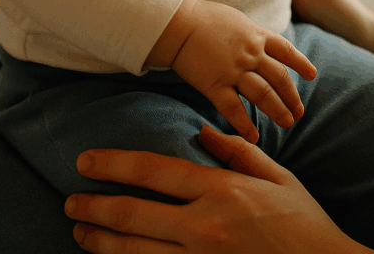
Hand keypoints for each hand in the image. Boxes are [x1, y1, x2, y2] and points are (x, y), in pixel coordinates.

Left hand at [64, 125, 370, 253]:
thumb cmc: (303, 221)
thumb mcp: (277, 176)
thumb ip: (237, 152)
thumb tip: (201, 132)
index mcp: (221, 191)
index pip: (155, 172)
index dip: (116, 165)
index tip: (87, 161)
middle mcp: (204, 227)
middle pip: (135, 216)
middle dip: (96, 207)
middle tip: (70, 200)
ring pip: (136, 253)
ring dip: (102, 243)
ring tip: (80, 233)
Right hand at [173, 1, 315, 142]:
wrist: (178, 24)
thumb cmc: (204, 18)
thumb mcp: (237, 20)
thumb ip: (251, 34)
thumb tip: (261, 41)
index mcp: (256, 35)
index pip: (286, 51)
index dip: (301, 63)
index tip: (312, 75)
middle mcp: (250, 54)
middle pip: (279, 78)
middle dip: (291, 96)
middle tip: (299, 112)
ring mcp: (234, 70)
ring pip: (263, 95)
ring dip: (277, 110)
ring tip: (287, 123)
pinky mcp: (215, 85)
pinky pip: (234, 109)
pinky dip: (245, 124)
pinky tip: (254, 137)